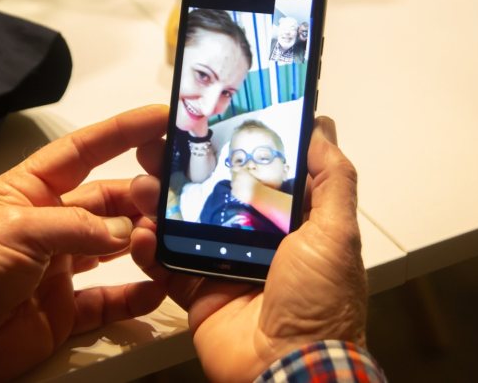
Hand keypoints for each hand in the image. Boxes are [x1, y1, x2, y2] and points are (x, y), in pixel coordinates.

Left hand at [0, 105, 169, 381]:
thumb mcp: (19, 228)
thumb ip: (76, 226)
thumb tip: (126, 233)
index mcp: (31, 190)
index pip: (83, 151)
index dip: (122, 132)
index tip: (160, 118)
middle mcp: (49, 222)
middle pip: (107, 200)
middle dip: (139, 195)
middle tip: (171, 197)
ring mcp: (59, 265)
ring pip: (115, 246)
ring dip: (142, 242)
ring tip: (167, 240)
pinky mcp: (64, 307)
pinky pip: (108, 299)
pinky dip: (134, 296)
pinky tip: (156, 287)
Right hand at [130, 116, 366, 381]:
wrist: (285, 369)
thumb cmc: (320, 304)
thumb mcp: (337, 234)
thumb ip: (332, 179)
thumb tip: (321, 127)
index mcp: (291, 221)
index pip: (260, 170)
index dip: (235, 144)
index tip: (209, 119)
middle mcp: (256, 237)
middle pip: (214, 191)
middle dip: (185, 167)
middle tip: (160, 145)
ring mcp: (223, 262)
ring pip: (183, 221)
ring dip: (160, 200)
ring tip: (142, 182)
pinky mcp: (197, 288)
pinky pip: (166, 262)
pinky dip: (148, 247)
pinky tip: (141, 231)